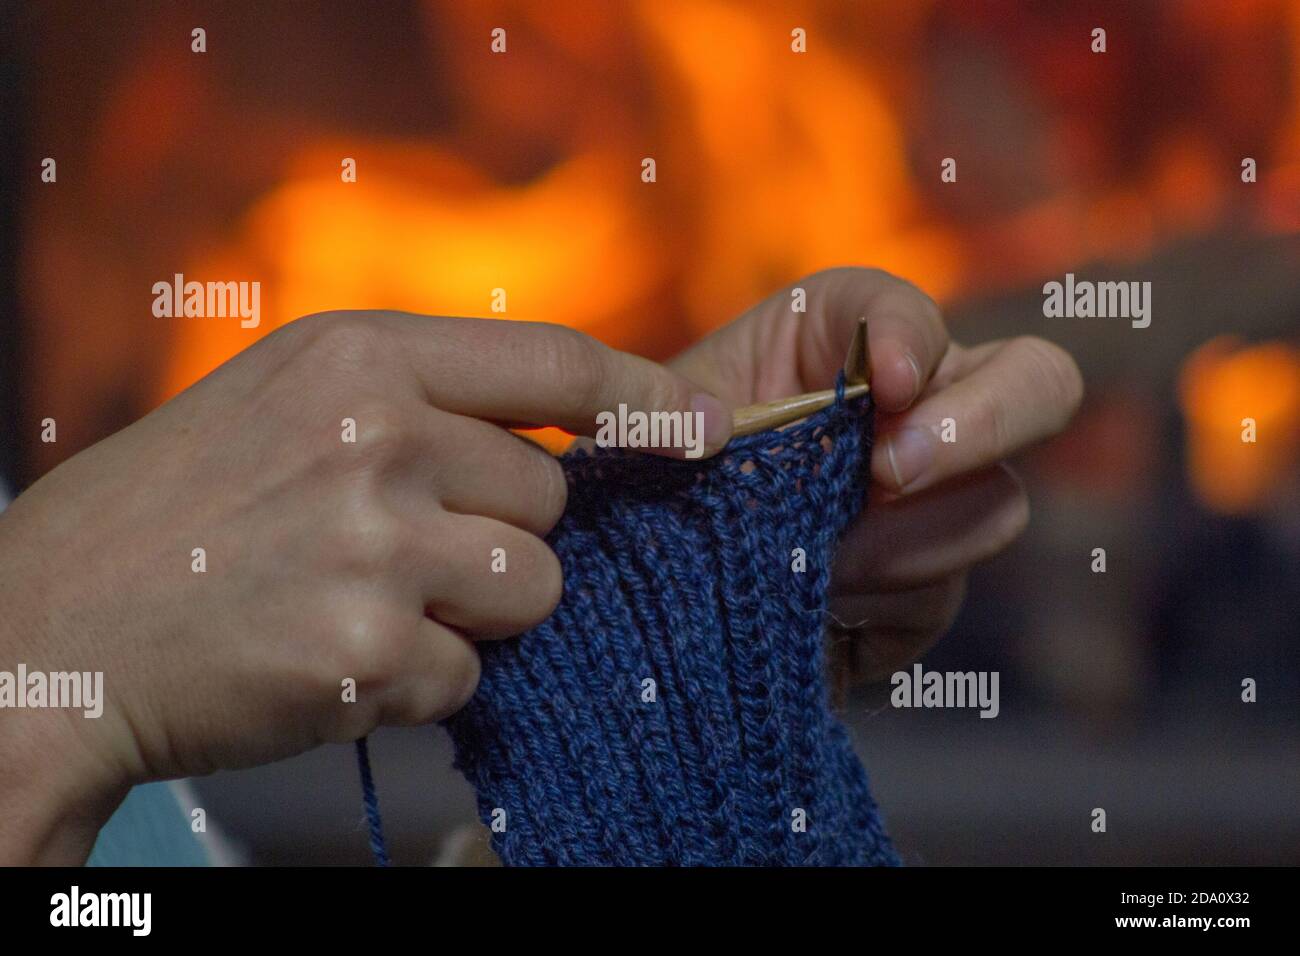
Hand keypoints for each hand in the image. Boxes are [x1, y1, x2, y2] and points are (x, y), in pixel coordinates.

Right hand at [0, 311, 730, 862]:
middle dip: (504, 534)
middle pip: (552, 496)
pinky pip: (472, 672)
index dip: (647, 394)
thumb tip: (561, 435)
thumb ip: (419, 400)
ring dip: (473, 611)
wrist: (51, 629)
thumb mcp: (290, 402)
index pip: (557, 359)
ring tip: (363, 602)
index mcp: (360, 355)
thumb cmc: (181, 512)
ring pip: (536, 587)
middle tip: (396, 549)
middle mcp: (378, 435)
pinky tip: (330, 657)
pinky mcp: (368, 649)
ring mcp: (376, 543)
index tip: (705, 427)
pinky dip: (418, 680)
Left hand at [669, 267, 1083, 680]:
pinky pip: (941, 592)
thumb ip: (747, 423)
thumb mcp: (670, 429)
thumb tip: (848, 460)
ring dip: (900, 540)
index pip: (905, 311)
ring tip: (813, 562)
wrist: (651, 582)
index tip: (880, 384)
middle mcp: (913, 404)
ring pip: (994, 505)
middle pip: (1038, 383)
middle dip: (981, 424)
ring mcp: (936, 497)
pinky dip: (874, 602)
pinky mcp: (927, 583)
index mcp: (840, 338)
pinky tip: (817, 605)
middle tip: (889, 473)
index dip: (909, 336)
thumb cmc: (655, 474)